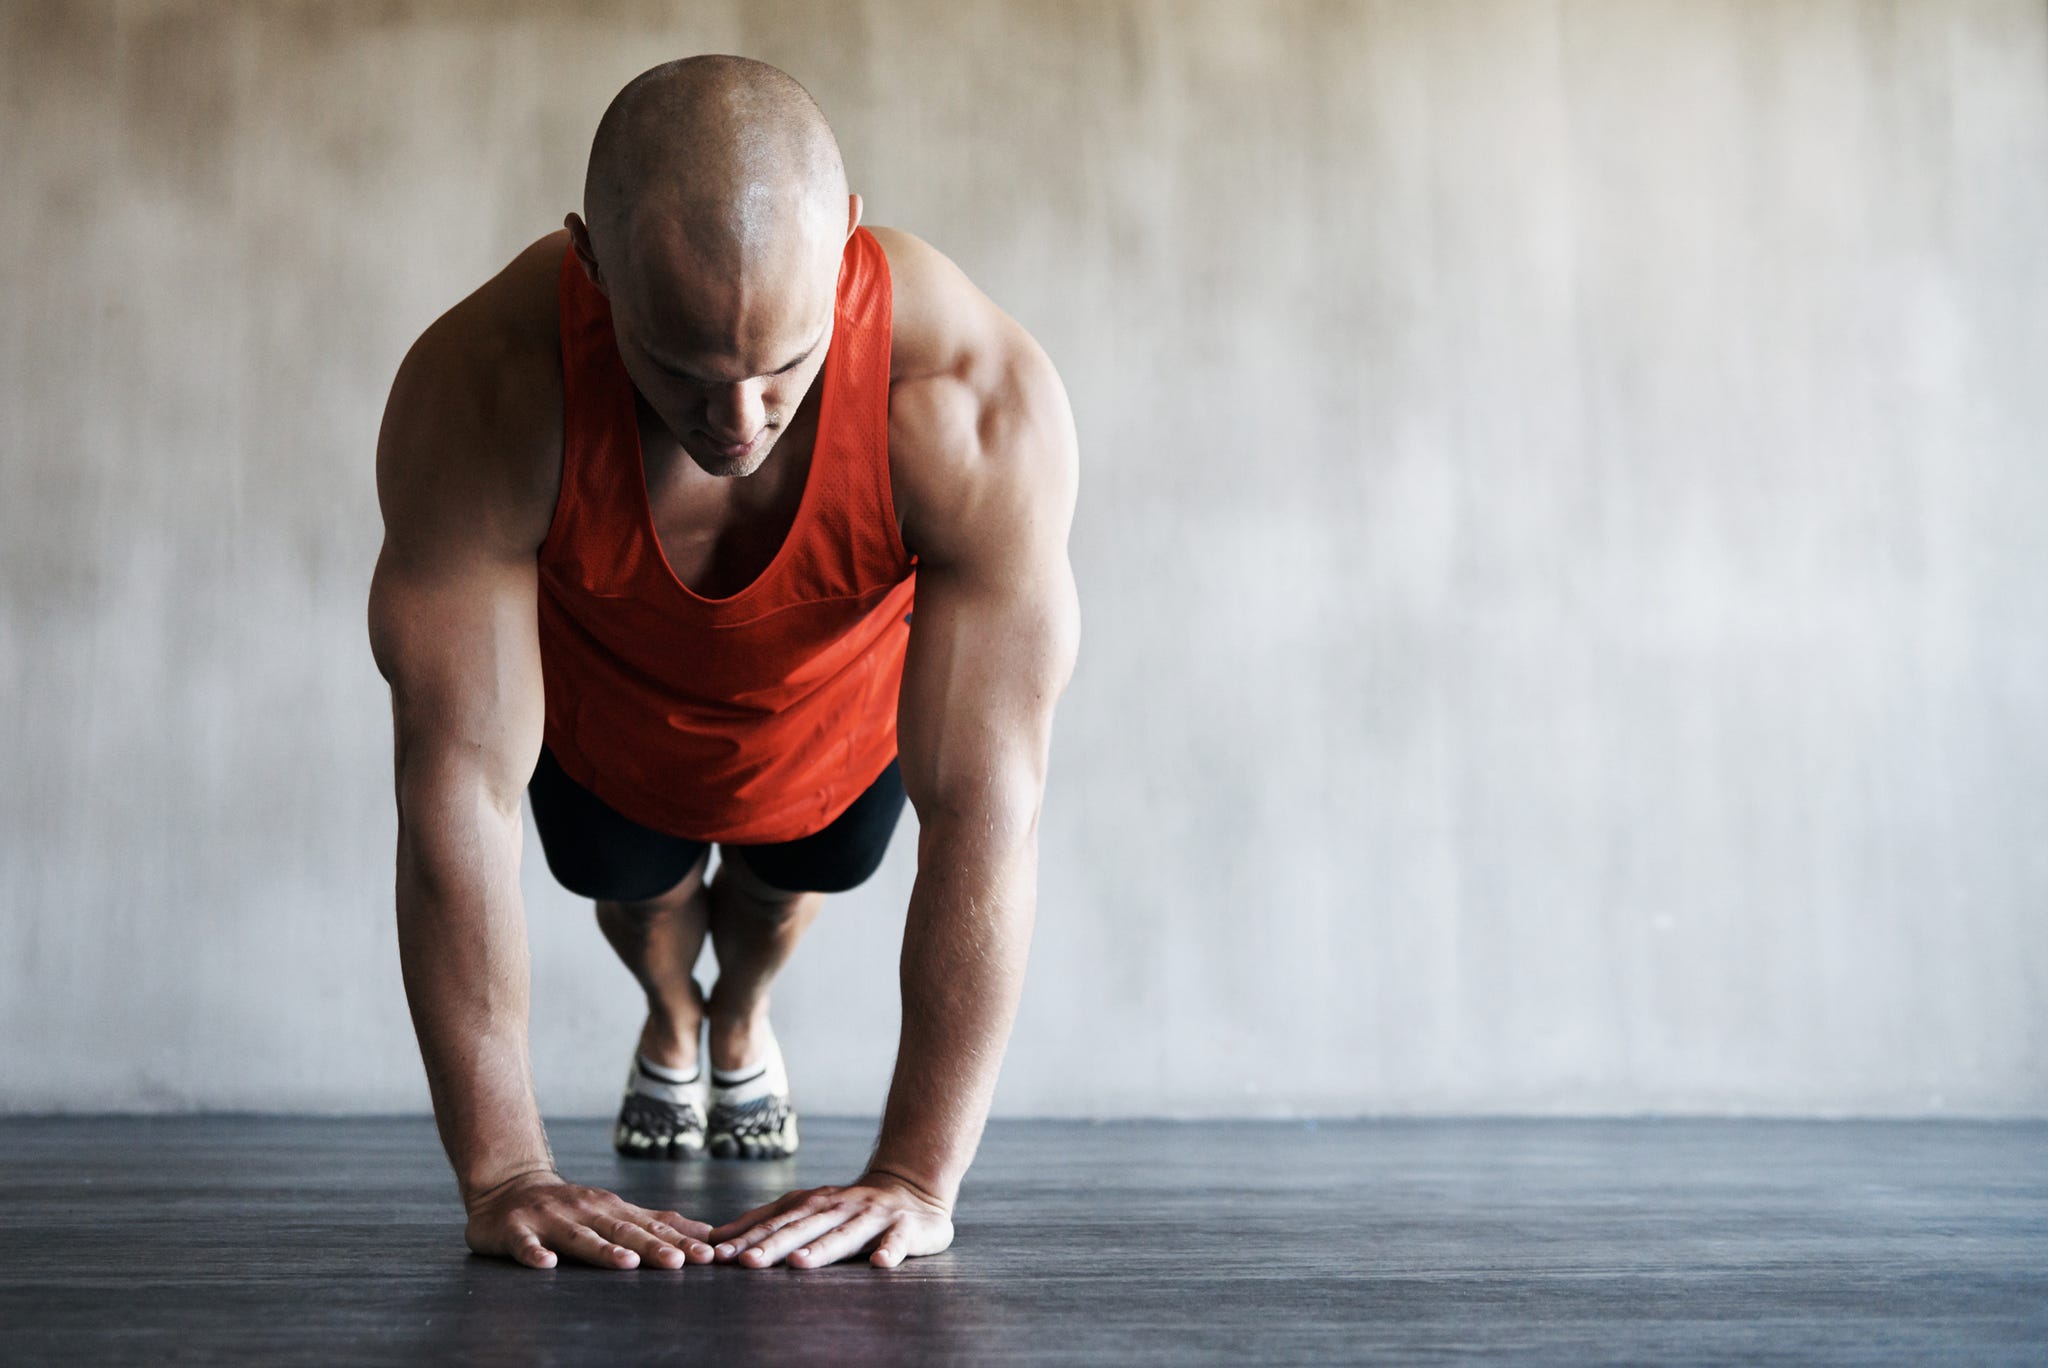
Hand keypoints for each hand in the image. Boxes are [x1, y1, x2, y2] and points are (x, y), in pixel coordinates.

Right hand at [463, 1168, 717, 1269]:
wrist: (510, 1187)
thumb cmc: (573, 1208)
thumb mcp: (616, 1212)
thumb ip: (658, 1224)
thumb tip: (710, 1233)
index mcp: (613, 1210)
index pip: (651, 1229)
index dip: (680, 1243)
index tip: (708, 1257)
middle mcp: (587, 1212)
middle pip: (623, 1232)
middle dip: (652, 1247)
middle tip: (679, 1261)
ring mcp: (551, 1220)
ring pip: (580, 1238)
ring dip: (603, 1250)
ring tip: (627, 1263)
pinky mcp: (517, 1231)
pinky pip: (525, 1245)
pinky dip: (534, 1253)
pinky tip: (545, 1264)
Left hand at [708, 1170, 954, 1268]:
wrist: (913, 1186)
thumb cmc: (852, 1206)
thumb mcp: (809, 1207)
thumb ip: (769, 1220)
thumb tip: (717, 1237)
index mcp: (815, 1203)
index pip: (776, 1222)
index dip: (747, 1238)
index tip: (719, 1255)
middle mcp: (840, 1207)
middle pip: (803, 1228)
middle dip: (773, 1245)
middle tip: (746, 1263)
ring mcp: (873, 1216)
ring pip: (844, 1234)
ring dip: (821, 1249)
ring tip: (798, 1264)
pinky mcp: (905, 1227)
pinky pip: (898, 1241)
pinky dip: (890, 1251)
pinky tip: (880, 1263)